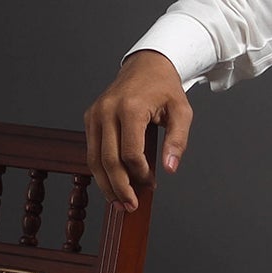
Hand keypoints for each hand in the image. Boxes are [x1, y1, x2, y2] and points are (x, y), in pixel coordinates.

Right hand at [84, 51, 192, 210]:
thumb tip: (170, 169)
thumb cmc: (165, 89)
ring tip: (119, 202)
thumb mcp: (182, 112)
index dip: (140, 174)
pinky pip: (91, 150)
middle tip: (131, 206)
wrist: (146, 66)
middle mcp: (106, 111)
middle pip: (108, 160)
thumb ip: (178, 140)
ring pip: (94, 159)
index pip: (130, 153)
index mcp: (129, 108)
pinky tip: (112, 184)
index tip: (152, 183)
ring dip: (106, 184)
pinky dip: (100, 170)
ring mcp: (94, 114)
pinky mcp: (89, 118)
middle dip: (119, 187)